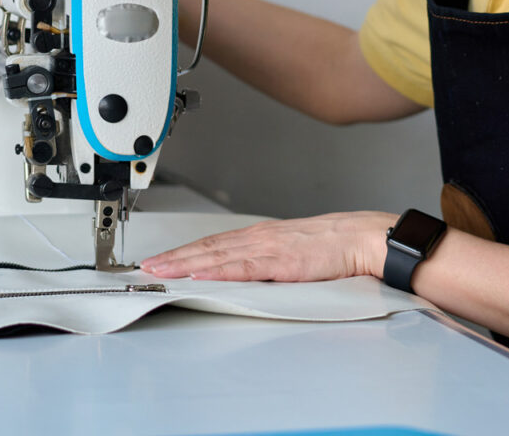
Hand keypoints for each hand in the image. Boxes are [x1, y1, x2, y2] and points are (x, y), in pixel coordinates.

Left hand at [139, 211, 398, 281]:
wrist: (361, 237)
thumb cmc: (335, 246)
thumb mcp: (294, 250)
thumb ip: (270, 260)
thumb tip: (249, 273)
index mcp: (262, 235)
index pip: (215, 244)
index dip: (186, 251)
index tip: (163, 258)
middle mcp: (259, 237)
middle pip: (208, 248)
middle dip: (175, 257)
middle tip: (147, 266)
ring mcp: (267, 248)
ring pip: (217, 256)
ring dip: (186, 263)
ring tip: (161, 270)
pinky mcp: (280, 263)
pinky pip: (242, 268)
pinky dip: (216, 270)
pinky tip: (199, 274)